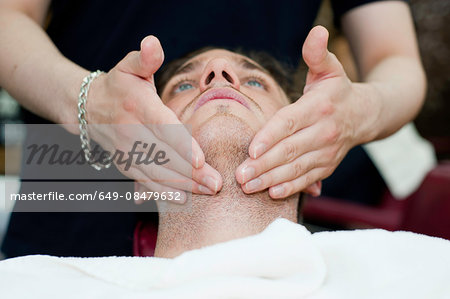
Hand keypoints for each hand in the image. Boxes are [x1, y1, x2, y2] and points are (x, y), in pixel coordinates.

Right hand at [85, 36, 222, 201]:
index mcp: (137, 105)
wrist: (88, 107)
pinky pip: (145, 181)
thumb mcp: (129, 65)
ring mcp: (126, 150)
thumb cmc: (120, 85)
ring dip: (183, 185)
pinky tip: (182, 200)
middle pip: (164, 155)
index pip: (162, 127)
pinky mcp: (124, 164)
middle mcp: (130, 131)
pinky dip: (163, 192)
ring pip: (156, 172)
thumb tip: (153, 43)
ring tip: (208, 192)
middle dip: (191, 172)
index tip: (201, 161)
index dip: (181, 145)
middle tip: (217, 184)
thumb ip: (144, 57)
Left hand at [236, 26, 365, 198]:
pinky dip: (291, 188)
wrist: (366, 114)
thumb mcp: (328, 68)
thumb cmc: (336, 90)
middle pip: (289, 150)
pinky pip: (308, 179)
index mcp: (319, 106)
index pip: (290, 123)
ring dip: (271, 180)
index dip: (270, 136)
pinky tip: (273, 193)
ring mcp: (327, 152)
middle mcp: (324, 131)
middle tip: (240, 176)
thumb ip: (316, 53)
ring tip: (248, 187)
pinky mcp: (328, 166)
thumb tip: (316, 31)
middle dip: (263, 165)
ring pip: (296, 168)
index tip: (251, 150)